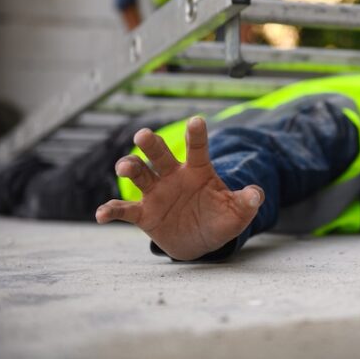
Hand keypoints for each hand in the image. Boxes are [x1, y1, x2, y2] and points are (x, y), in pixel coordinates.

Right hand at [95, 116, 264, 260]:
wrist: (201, 240)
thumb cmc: (219, 219)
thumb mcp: (237, 213)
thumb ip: (246, 202)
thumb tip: (257, 194)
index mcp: (198, 170)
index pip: (197, 148)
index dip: (196, 134)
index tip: (196, 120)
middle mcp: (173, 175)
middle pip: (160, 154)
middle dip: (151, 144)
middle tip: (143, 135)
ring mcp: (156, 192)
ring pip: (140, 174)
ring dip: (130, 167)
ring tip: (124, 166)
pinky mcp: (144, 213)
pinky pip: (125, 209)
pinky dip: (112, 210)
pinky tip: (102, 214)